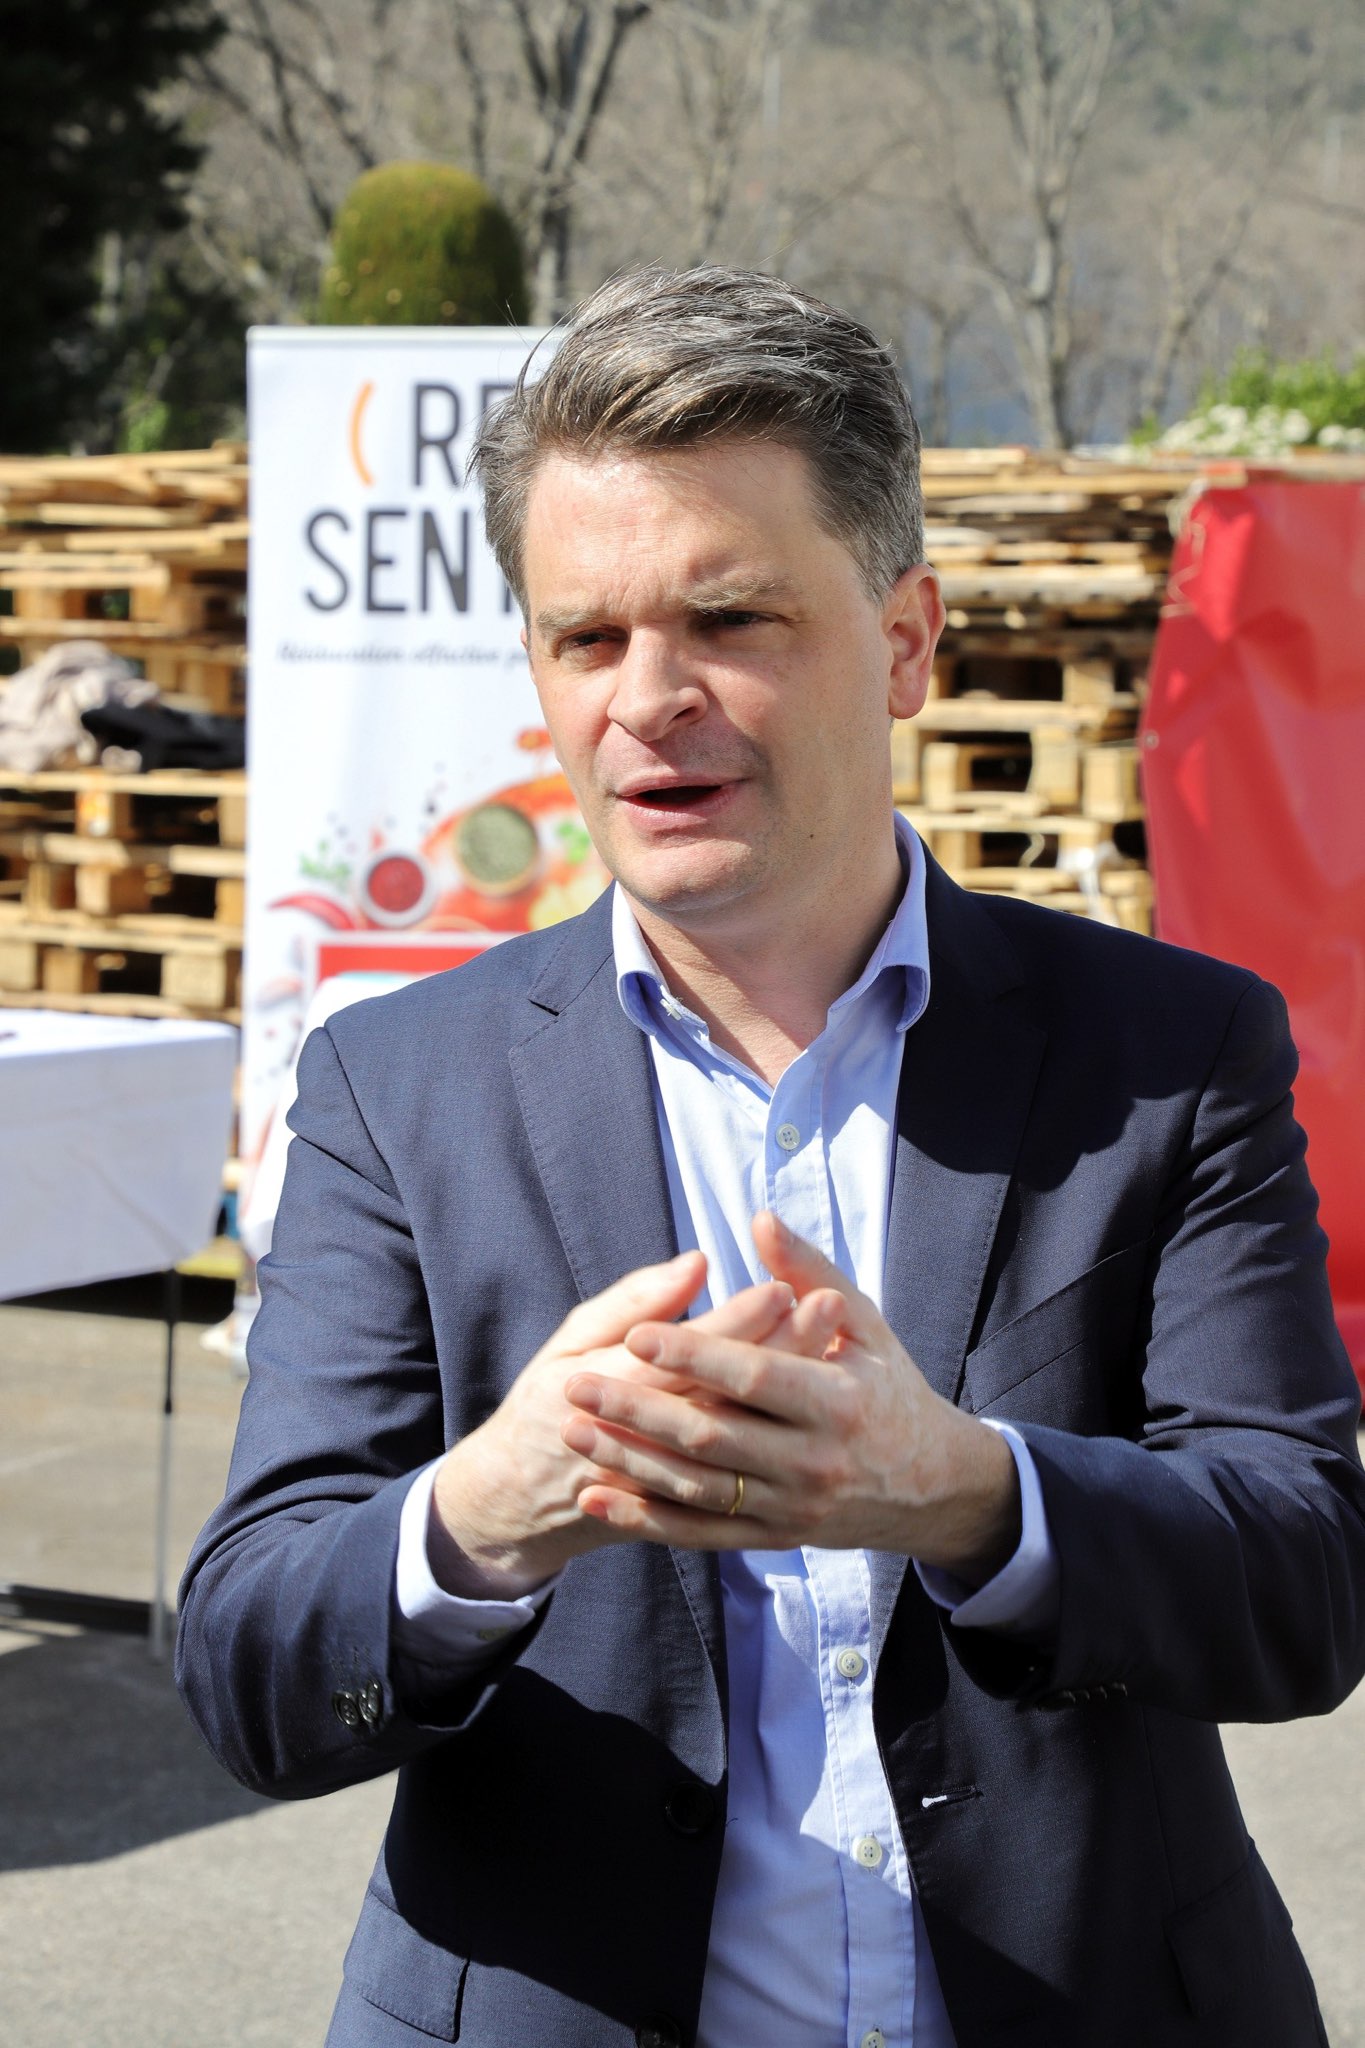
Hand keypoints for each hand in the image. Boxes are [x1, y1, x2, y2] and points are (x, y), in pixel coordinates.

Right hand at [429, 1250, 835, 1597]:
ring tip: (831, 1348)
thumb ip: (633, 1301)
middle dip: (780, 1350)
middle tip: (830, 1307)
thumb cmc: (543, 1402)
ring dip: (785, 1392)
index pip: (685, 1350)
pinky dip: (775, 1445)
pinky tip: (806, 1414)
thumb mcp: (570, 1339)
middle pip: (725, 1394)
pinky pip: (736, 1481)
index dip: (737, 1319)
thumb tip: (698, 1263)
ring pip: (740, 1437)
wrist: (520, 1501)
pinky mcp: (678, 1514)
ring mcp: (661, 1482)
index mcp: (602, 1382)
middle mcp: (637, 1438)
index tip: (783, 1285)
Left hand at [561, 1212, 1020, 1581]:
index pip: (754, 1378)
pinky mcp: (774, 1537)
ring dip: (630, 1463)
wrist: (927, 1485)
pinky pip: (700, 1533)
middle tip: (576, 1385)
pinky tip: (599, 1498)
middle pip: (713, 1438)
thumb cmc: (887, 1386)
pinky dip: (647, 1520)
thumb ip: (808, 1271)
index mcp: (838, 1401)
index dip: (694, 1358)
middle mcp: (815, 1461)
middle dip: (638, 1411)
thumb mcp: (865, 1323)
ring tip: (574, 1432)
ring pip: (697, 1488)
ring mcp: (792, 1507)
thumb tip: (760, 1217)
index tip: (636, 1336)